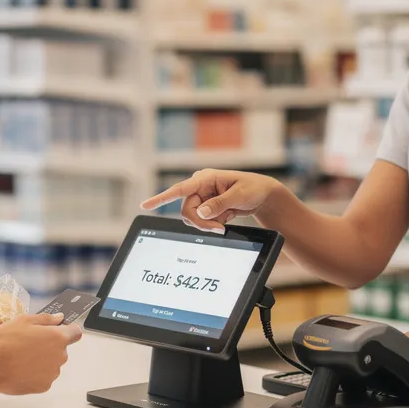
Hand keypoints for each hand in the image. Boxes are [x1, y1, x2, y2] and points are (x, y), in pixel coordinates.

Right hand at [0, 313, 82, 400]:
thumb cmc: (5, 341)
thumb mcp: (24, 320)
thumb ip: (46, 319)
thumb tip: (59, 318)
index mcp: (57, 338)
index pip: (76, 332)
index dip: (68, 330)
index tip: (60, 329)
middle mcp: (59, 356)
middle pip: (62, 349)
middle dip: (50, 346)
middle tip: (30, 343)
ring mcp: (52, 373)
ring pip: (52, 364)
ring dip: (43, 360)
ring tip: (22, 357)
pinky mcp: (43, 386)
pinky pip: (44, 377)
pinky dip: (36, 374)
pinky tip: (21, 369)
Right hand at [140, 169, 282, 233]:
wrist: (263, 195)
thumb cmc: (253, 188)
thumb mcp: (239, 195)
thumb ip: (219, 204)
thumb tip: (201, 212)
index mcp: (205, 178)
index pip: (179, 189)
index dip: (161, 198)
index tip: (145, 206)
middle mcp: (200, 187)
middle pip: (187, 210)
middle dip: (201, 222)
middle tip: (219, 229)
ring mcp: (203, 198)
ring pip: (194, 218)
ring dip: (208, 224)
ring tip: (226, 220)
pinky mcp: (207, 207)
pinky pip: (202, 221)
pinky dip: (213, 224)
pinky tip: (226, 217)